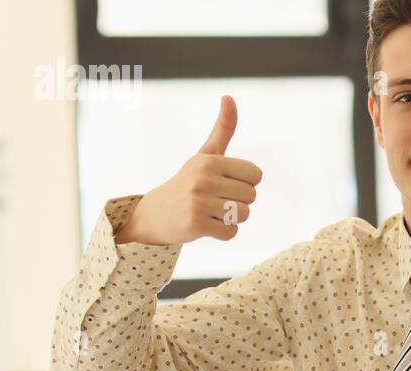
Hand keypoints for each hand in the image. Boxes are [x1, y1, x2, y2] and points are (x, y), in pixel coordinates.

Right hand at [115, 95, 261, 244]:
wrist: (154, 214)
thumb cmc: (188, 182)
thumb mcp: (205, 154)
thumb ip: (223, 129)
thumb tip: (229, 96)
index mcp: (210, 161)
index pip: (256, 176)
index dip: (245, 183)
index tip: (225, 184)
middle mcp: (203, 179)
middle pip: (252, 197)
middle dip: (238, 202)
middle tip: (215, 200)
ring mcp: (198, 202)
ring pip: (243, 215)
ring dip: (231, 219)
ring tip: (210, 212)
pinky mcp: (195, 224)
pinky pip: (231, 233)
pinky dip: (223, 233)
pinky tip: (206, 225)